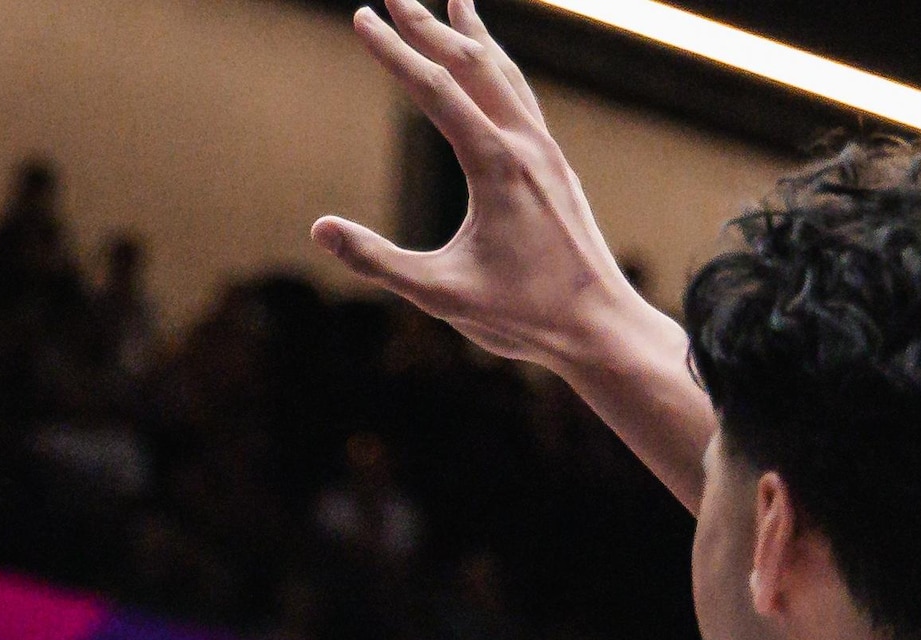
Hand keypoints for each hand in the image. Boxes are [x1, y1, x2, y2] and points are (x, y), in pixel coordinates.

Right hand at [308, 1, 654, 376]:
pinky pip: (522, 98)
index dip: (394, 51)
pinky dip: (500, 68)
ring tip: (454, 0)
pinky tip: (492, 68)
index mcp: (496, 166)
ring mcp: (545, 152)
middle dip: (427, 25)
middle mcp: (525, 145)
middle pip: (472, 63)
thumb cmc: (523, 316)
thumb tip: (320, 229)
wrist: (601, 326)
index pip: (436, 90)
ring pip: (504, 74)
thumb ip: (377, 260)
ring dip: (473, 33)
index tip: (361, 18)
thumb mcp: (440, 294)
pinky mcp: (554, 167)